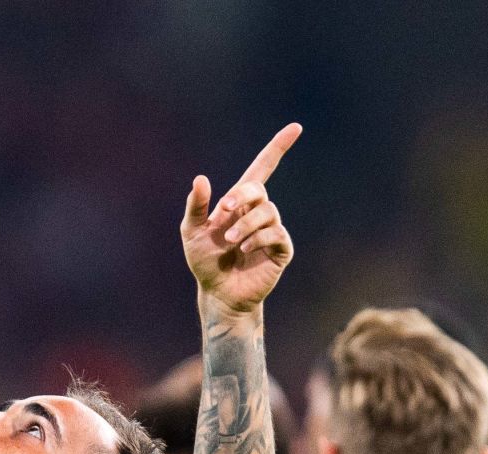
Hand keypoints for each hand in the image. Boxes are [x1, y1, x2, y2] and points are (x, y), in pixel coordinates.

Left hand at [182, 124, 300, 313]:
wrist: (218, 293)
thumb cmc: (205, 262)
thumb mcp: (191, 232)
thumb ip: (195, 206)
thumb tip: (201, 178)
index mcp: (239, 203)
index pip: (263, 168)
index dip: (278, 148)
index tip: (296, 127)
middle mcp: (258, 212)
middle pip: (258, 189)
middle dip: (242, 196)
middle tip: (224, 211)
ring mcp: (271, 230)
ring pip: (268, 212)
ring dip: (246, 225)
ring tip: (232, 243)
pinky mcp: (281, 249)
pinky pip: (276, 234)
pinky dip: (259, 240)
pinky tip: (246, 251)